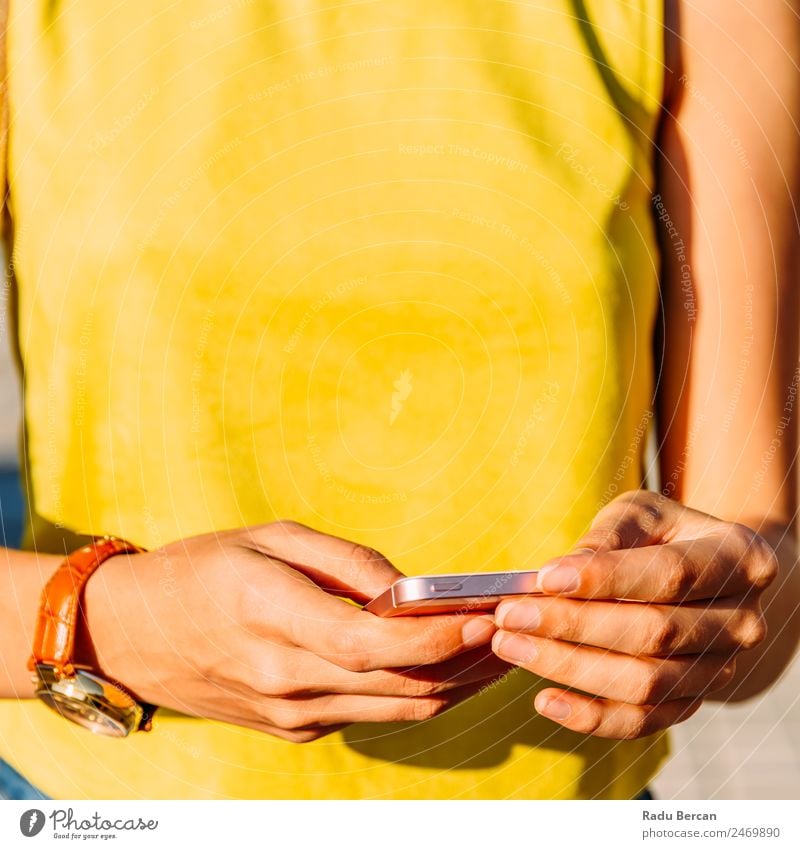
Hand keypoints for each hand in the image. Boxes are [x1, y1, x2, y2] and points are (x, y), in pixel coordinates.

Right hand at [83, 521, 503, 741]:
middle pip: (400, 685)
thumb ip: (346, 563)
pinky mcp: (293, 727)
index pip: (376, 646)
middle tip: (514, 630)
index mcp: (275, 617)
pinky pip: (370, 713)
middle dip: (467, 662)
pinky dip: (414, 693)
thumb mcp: (272, 537)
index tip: (487, 618)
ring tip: (495, 651)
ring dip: (453, 684)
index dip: (440, 639)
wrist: (132, 633)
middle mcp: (286, 678)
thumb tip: (408, 591)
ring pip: (395, 710)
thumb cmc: (201, 568)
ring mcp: (291, 712)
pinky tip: (441, 666)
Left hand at [491, 490, 777, 738]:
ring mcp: (719, 670)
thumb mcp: (643, 514)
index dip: (605, 578)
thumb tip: (559, 575)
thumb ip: (609, 535)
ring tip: (511, 646)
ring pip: (644, 683)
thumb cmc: (663, 534)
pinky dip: (591, 718)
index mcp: (737, 559)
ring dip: (569, 668)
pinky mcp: (691, 703)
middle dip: (572, 625)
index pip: (670, 574)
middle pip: (653, 632)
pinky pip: (641, 722)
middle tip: (510, 615)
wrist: (703, 573)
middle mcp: (740, 621)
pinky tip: (543, 699)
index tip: (544, 578)